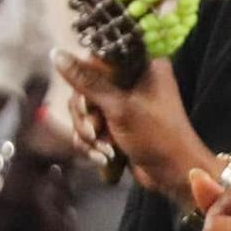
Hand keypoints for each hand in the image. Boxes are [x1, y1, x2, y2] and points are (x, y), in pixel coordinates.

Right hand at [52, 51, 206, 202]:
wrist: (175, 176)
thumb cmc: (157, 137)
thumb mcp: (120, 107)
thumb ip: (87, 81)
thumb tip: (56, 53)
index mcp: (142, 67)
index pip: (97, 61)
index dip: (85, 82)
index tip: (89, 105)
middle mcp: (133, 82)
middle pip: (86, 88)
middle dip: (87, 116)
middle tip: (96, 130)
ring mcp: (124, 106)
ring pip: (85, 111)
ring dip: (89, 133)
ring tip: (104, 148)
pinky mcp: (118, 127)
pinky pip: (92, 129)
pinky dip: (93, 144)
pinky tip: (104, 157)